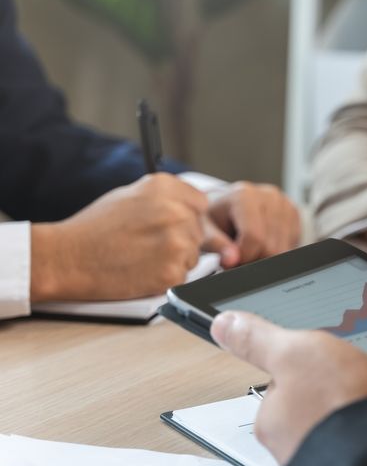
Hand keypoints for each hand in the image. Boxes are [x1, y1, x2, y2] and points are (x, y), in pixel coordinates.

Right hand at [30, 174, 206, 301]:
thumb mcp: (129, 195)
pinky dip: (167, 277)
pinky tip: (142, 271)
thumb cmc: (94, 228)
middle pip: (199, 230)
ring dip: (176, 259)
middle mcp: (175, 212)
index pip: (200, 203)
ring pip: (193, 255)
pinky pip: (183, 276)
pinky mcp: (173, 272)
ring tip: (143, 257)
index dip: (188, 216)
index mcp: (164, 188)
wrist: (68, 258)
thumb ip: (164, 197)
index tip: (173, 224)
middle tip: (149, 245)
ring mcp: (177, 244)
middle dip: (181, 239)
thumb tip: (190, 205)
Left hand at [203, 181, 301, 267]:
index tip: (230, 260)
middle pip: (270, 246)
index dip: (243, 256)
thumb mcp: (205, 229)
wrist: (226, 204)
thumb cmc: (215, 218)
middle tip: (238, 256)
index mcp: (245, 196)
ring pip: (283, 250)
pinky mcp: (294, 214)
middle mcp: (269, 196)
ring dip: (265, 257)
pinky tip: (261, 243)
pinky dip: (276, 251)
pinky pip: (291, 245)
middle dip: (253, 259)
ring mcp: (285, 204)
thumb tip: (232, 260)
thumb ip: (215, 243)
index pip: (254, 237)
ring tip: (248, 249)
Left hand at [211, 311, 366, 465]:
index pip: (281, 385)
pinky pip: (356, 445)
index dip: (306, 368)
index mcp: (271, 418)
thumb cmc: (339, 405)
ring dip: (350, 416)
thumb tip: (224, 325)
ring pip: (333, 428)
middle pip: (308, 407)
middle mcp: (289, 447)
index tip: (325, 366)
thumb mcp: (296, 352)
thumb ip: (259, 340)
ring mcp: (321, 462)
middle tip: (351, 384)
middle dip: (329, 396)